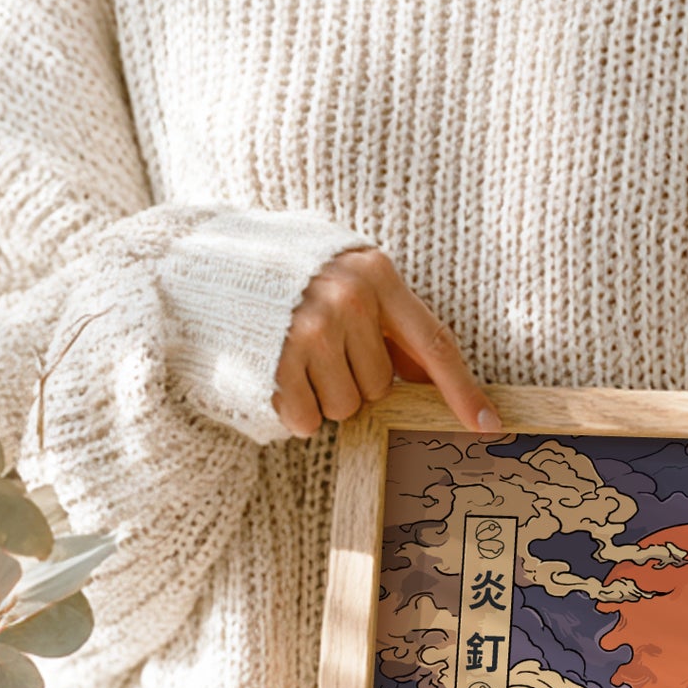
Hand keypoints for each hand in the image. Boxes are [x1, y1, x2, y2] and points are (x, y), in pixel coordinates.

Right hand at [274, 248, 499, 438]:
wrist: (197, 261)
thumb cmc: (282, 274)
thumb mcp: (343, 276)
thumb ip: (387, 320)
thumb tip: (429, 375)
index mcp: (376, 274)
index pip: (434, 343)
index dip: (464, 390)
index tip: (490, 425)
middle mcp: (349, 300)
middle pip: (381, 386)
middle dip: (353, 381)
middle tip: (317, 350)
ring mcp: (311, 331)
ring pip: (346, 408)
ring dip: (322, 397)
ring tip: (292, 358)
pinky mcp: (277, 362)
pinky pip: (308, 420)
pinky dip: (294, 410)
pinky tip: (274, 375)